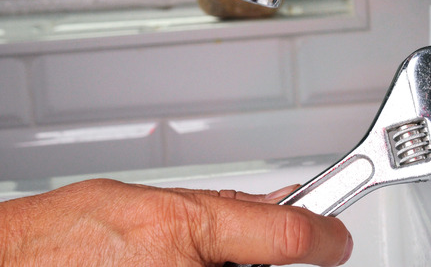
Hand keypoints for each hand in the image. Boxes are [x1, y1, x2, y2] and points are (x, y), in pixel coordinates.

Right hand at [0, 179, 351, 265]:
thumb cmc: (64, 238)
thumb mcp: (148, 200)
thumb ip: (219, 207)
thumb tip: (273, 206)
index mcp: (185, 232)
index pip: (289, 236)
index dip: (326, 235)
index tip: (336, 238)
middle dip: (263, 257)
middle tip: (231, 249)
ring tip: (177, 259)